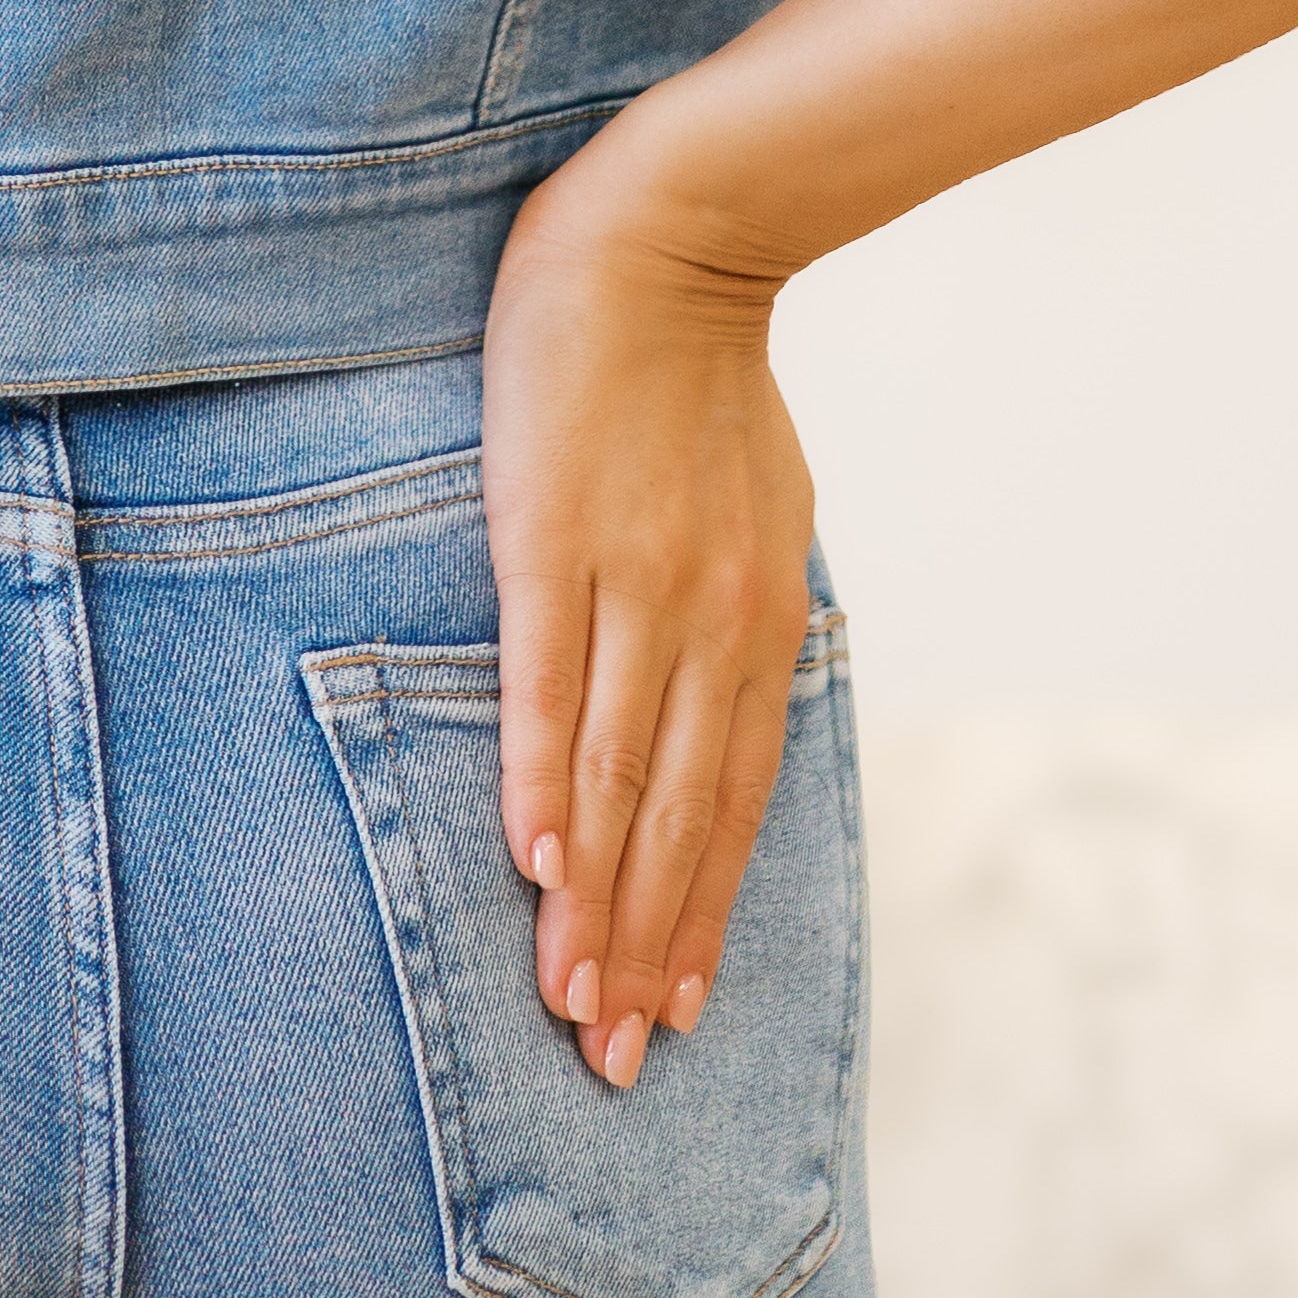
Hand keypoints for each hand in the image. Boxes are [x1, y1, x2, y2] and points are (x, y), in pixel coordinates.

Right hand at [479, 139, 815, 1082]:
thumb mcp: (764, 508)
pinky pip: (547, 680)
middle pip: (677, 816)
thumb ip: (746, 607)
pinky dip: (544, 775)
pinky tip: (532, 859)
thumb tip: (728, 694)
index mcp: (765, 621)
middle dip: (645, 945)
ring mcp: (634, 582)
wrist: (669, 238)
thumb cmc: (705, 374)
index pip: (733, 803)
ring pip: (615, 773)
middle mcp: (712, 621)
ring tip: (567, 1000)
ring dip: (593, 898)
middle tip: (612, 1060)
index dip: (701, 916)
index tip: (674, 1018)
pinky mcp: (555, 537)